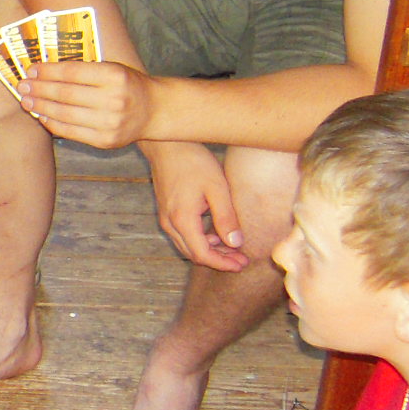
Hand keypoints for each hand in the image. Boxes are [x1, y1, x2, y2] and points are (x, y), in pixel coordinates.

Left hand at [20, 60, 153, 149]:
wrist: (154, 110)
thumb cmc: (127, 84)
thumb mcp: (111, 68)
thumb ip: (83, 70)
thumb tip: (44, 71)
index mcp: (114, 75)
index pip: (72, 73)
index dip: (48, 71)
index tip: (31, 69)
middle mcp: (114, 99)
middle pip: (66, 94)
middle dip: (39, 89)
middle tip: (22, 86)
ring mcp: (110, 122)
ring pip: (65, 114)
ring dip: (41, 107)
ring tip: (27, 101)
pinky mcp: (106, 140)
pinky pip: (71, 132)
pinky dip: (53, 124)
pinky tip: (41, 116)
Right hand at [145, 142, 248, 271]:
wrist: (166, 145)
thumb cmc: (193, 162)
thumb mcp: (217, 188)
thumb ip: (226, 218)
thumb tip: (236, 243)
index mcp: (183, 220)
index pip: (203, 255)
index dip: (223, 263)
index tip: (242, 264)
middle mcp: (170, 223)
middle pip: (194, 254)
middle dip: (218, 260)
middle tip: (241, 259)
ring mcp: (165, 218)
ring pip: (187, 246)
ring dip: (209, 251)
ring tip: (232, 248)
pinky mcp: (166, 212)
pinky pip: (183, 235)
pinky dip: (200, 241)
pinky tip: (215, 233)